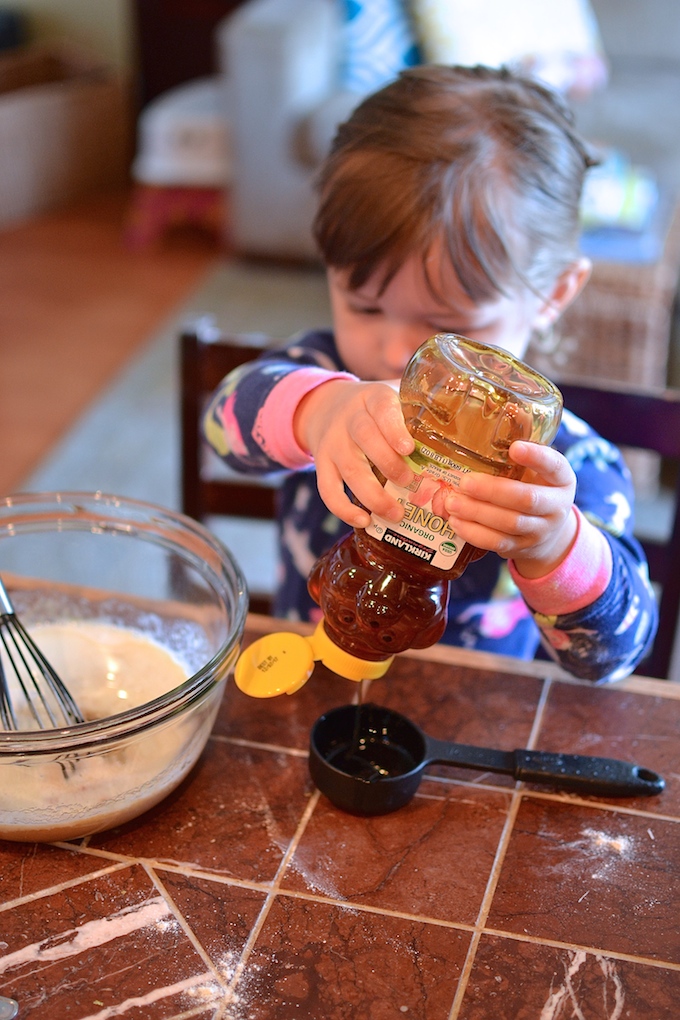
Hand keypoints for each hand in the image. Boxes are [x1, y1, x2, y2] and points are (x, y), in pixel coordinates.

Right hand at [294, 379, 414, 526]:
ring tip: (395, 514)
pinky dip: (344, 509)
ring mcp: (333, 443)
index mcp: (373, 399)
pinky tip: (364, 521)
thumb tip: (457, 445)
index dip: (394, 430)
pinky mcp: (322, 464)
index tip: (409, 448)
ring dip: (373, 495)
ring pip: (350, 468)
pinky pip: (328, 489)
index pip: (382, 410)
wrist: (326, 407)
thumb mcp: (392, 399)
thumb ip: (417, 415)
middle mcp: (349, 419)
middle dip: (389, 464)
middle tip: (410, 483)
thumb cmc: (373, 410)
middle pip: (365, 438)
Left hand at [443, 441, 577, 578]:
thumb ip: (519, 455)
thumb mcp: (538, 470)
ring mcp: (540, 531)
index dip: (536, 457)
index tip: (514, 447)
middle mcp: (556, 506)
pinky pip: (498, 543)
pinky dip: (474, 533)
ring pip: (509, 524)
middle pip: (526, 499)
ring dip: (477, 513)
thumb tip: (484, 425)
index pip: (554, 466)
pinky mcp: (522, 548)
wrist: (549, 532)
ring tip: (452, 502)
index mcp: (562, 479)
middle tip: (464, 482)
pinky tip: (456, 522)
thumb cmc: (536, 488)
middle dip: (492, 491)